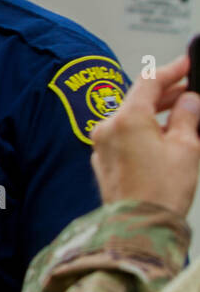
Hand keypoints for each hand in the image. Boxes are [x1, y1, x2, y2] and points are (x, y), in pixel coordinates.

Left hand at [90, 53, 199, 214]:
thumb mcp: (186, 148)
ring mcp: (101, 145)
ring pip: (130, 118)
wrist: (138, 227)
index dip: (171, 71)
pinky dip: (144, 129)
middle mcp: (107, 128)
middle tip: (190, 89)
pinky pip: (124, 135)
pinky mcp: (103, 160)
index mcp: (126, 120)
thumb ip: (186, 117)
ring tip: (182, 111)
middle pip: (137, 99)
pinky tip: (164, 134)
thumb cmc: (159, 192)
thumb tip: (189, 101)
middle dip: (165, 93)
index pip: (148, 82)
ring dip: (155, 112)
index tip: (187, 65)